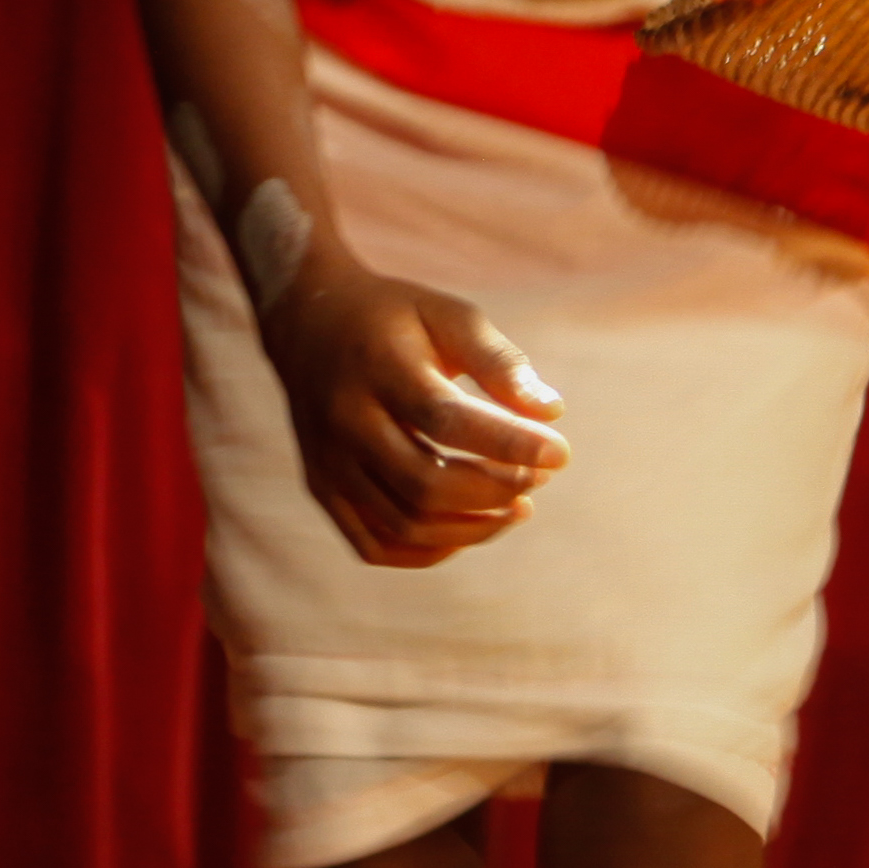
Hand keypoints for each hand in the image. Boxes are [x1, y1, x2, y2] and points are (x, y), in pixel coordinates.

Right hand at [266, 267, 568, 567]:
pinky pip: (373, 545)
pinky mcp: (322, 488)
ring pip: (403, 524)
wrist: (308, 323)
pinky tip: (471, 526)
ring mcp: (327, 462)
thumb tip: (553, 413)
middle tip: (540, 478)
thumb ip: (500, 363)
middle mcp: (343, 421)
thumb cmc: (397, 318)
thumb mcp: (449, 316)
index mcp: (377, 368)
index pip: (445, 420)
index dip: (509, 444)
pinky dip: (430, 550)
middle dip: (495, 490)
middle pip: (424, 483)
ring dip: (472, 528)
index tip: (561, 453)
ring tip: (519, 506)